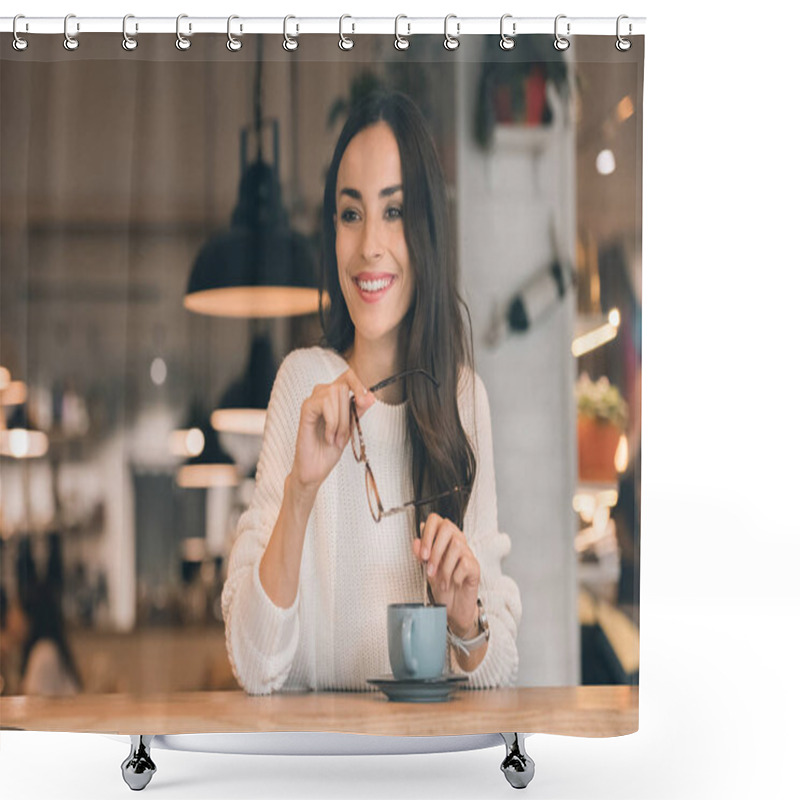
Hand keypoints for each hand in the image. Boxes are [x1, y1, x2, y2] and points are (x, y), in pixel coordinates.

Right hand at [291, 368, 374, 493]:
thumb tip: (371, 396)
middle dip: (348, 414)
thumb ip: (358, 411)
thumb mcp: (350, 428)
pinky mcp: (305, 409)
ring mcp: (312, 401)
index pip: (348, 376)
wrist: (315, 469)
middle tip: (343, 436)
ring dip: (340, 420)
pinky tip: (328, 436)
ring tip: (335, 438)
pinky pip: (324, 404)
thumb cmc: (329, 450)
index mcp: (334, 398)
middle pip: (343, 387)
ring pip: (335, 393)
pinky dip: (331, 422)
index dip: (358, 384)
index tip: (366, 401)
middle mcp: (322, 395)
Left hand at [413, 513, 480, 637]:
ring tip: (440, 580)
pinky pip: (465, 564)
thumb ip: (421, 555)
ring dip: (444, 566)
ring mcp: (468, 553)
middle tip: (430, 568)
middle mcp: (457, 542)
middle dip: (435, 549)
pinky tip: (453, 582)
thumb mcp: (426, 569)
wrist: (453, 608)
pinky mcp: (475, 567)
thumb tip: (415, 541)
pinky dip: (455, 576)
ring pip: (456, 545)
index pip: (435, 520)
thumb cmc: (442, 586)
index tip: (422, 553)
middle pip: (447, 527)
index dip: (427, 533)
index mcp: (443, 539)